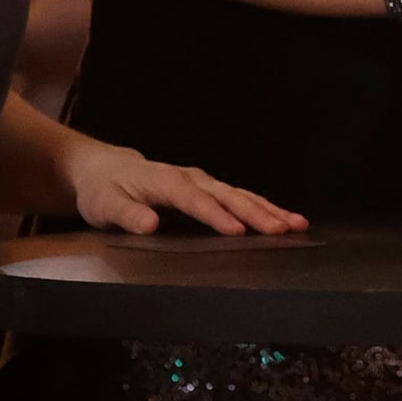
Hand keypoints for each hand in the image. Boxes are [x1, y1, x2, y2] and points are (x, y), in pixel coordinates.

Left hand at [63, 141, 307, 236]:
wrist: (106, 169)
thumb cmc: (104, 190)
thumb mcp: (104, 205)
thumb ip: (126, 215)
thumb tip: (150, 223)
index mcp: (167, 182)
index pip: (196, 201)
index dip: (217, 216)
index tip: (238, 232)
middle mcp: (191, 178)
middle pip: (229, 196)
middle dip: (258, 213)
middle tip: (284, 229)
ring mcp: (203, 182)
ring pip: (241, 195)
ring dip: (270, 210)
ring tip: (297, 224)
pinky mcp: (209, 188)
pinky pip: (240, 197)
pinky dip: (264, 207)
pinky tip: (284, 217)